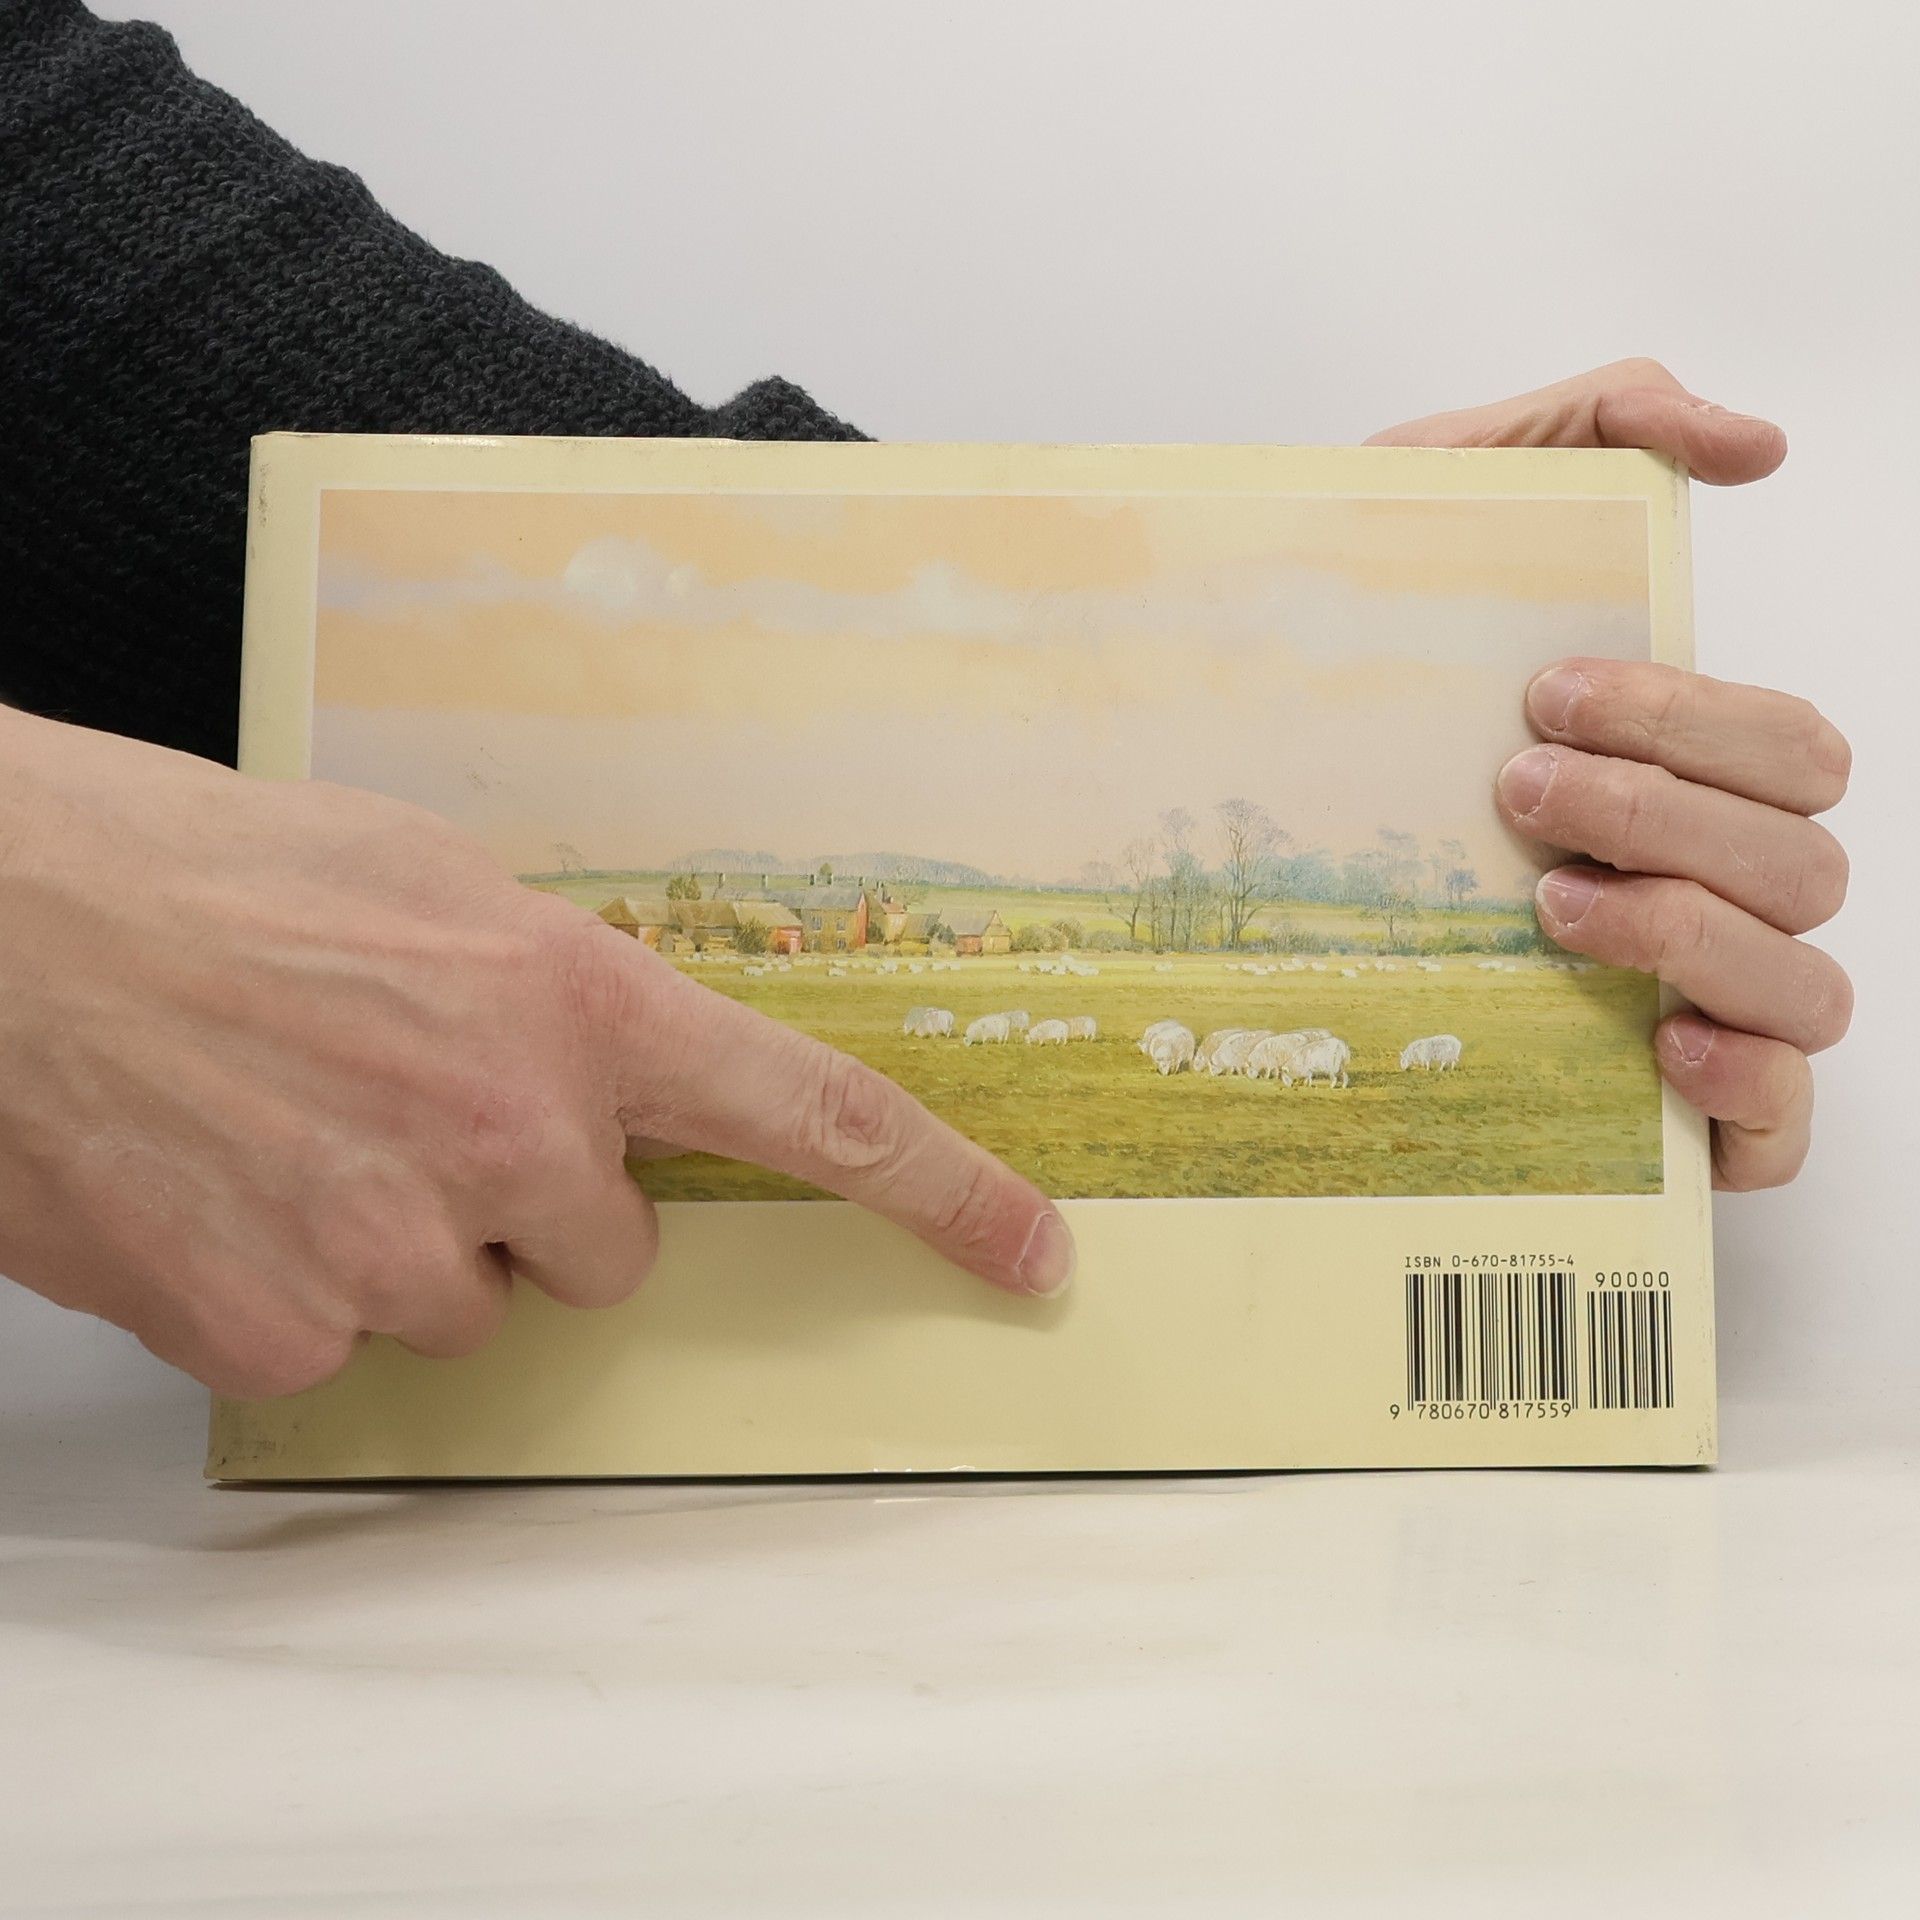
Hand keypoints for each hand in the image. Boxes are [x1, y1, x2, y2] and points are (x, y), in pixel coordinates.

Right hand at [0, 710, 1073, 1398]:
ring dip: (407, 1243)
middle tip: (402, 1106)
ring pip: (474, 1306)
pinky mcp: (283, 1333)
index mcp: (576, 1003)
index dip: (941, 1193)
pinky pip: (345, 1347)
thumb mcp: (428, 884)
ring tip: (291, 1131)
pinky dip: (296, 1290)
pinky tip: (224, 1192)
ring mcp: (402, 1246)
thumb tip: (610, 1080)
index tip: (1027, 1252)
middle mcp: (515, 1134)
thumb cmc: (208, 872)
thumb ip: (555, 993)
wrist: (4, 917)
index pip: (815, 1114)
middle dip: (531, 1199)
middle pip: (607, 1246)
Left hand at [1371, 360, 1850, 1188]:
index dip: (1690, 720)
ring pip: (1806, 979)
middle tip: (1517, 789)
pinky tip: (1659, 1044)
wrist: (1225, 823)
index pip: (1783, 748)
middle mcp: (1710, 884)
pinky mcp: (1671, 1112)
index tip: (1543, 698)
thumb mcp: (1440, 506)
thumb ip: (1592, 427)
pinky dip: (1751, 1084)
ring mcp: (1700, 1000)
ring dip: (1689, 933)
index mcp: (1684, 774)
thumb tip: (1753, 441)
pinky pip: (1781, 1122)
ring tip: (1549, 905)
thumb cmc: (1349, 674)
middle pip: (1801, 856)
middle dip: (1666, 814)